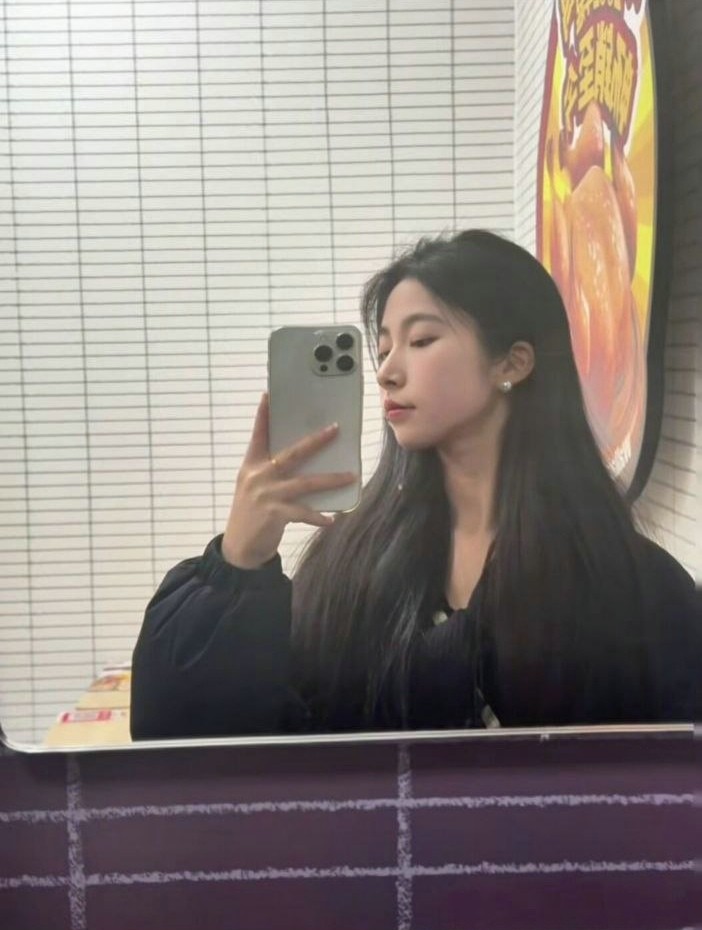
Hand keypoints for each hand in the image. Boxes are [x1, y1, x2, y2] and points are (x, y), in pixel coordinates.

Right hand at [221, 393, 356, 568]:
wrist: (239, 547)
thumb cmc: (252, 512)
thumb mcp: (254, 486)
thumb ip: (271, 470)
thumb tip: (304, 457)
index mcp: (251, 465)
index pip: (258, 435)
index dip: (263, 415)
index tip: (269, 395)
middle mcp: (258, 476)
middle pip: (292, 453)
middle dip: (316, 441)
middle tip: (335, 429)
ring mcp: (266, 495)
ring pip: (305, 482)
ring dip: (330, 479)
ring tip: (350, 476)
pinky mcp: (274, 514)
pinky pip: (303, 512)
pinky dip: (318, 517)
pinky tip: (331, 519)